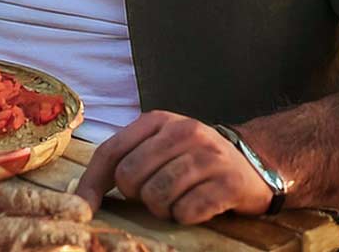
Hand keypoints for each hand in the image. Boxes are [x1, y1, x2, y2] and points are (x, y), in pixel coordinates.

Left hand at [74, 111, 274, 224]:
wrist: (255, 164)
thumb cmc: (196, 158)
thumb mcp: (161, 145)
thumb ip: (127, 158)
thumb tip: (84, 193)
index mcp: (158, 121)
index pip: (111, 151)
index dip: (93, 182)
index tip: (83, 206)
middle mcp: (183, 132)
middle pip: (131, 176)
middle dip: (137, 196)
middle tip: (155, 195)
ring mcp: (208, 157)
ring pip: (157, 195)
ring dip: (162, 209)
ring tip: (177, 201)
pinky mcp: (229, 183)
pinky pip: (188, 211)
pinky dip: (185, 216)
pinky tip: (196, 207)